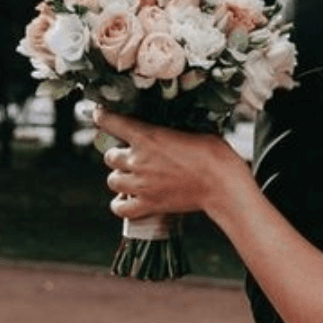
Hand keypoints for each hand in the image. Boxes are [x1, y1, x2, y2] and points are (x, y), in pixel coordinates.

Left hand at [95, 108, 254, 224]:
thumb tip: (165, 127)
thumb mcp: (191, 130)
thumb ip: (169, 131)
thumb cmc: (213, 153)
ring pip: (112, 180)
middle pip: (109, 156)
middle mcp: (139, 160)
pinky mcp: (148, 205)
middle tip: (131, 155)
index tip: (100, 115)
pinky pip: (120, 207)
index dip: (103, 117)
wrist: (222, 183)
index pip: (112, 123)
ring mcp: (141, 185)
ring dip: (119, 177)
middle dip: (118, 154)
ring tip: (132, 176)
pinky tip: (128, 199)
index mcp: (149, 137)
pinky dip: (121, 203)